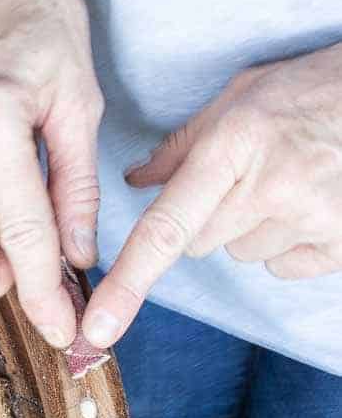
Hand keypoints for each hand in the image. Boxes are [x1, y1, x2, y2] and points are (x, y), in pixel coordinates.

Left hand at [83, 43, 341, 347]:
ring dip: (249, 230)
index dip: (127, 283)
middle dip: (203, 219)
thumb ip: (185, 143)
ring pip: (240, 255)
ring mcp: (311, 220)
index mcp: (235, 143)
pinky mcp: (340, 244)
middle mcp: (271, 187)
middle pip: (195, 245)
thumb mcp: (243, 95)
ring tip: (286, 182)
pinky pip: (281, 267)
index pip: (166, 227)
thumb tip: (136, 180)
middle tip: (244, 177)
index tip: (100, 327)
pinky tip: (309, 201)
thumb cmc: (314, 89)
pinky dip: (287, 245)